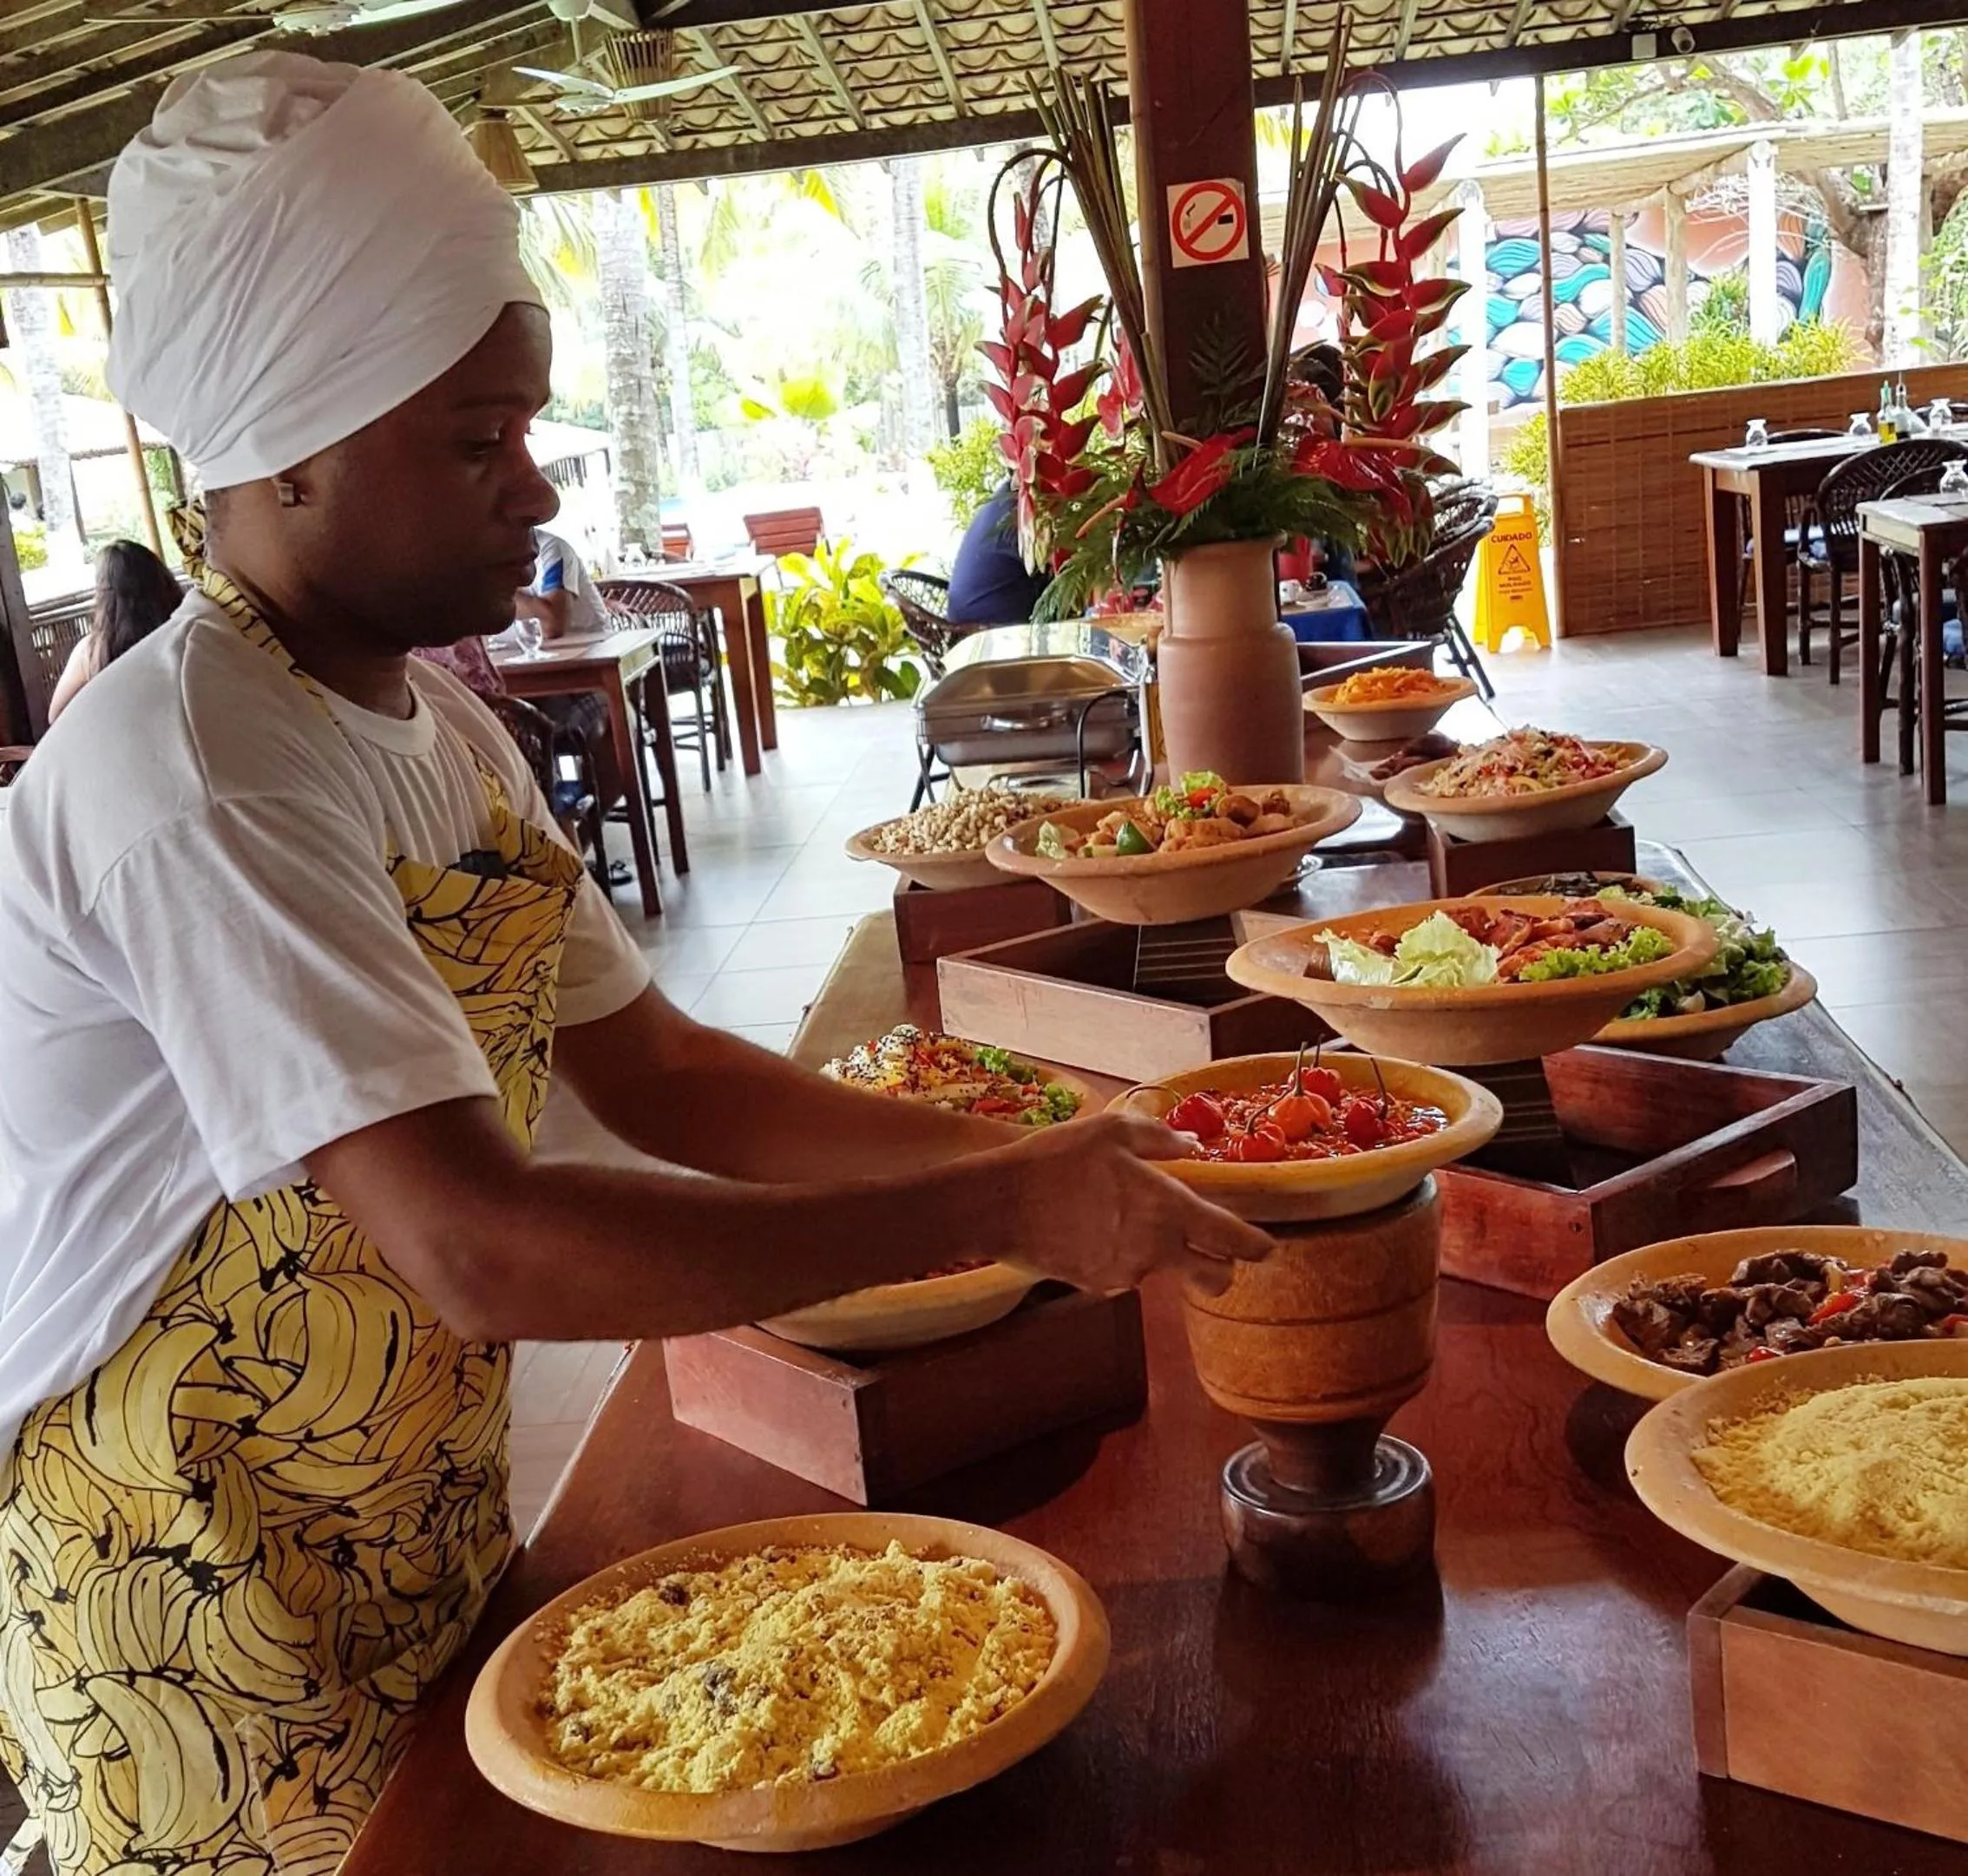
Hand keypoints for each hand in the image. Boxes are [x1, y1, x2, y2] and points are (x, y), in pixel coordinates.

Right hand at [985, 1111, 1272, 1296]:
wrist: (999, 1203)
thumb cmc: (1056, 1159)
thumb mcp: (1112, 1131)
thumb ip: (1161, 1138)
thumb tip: (1190, 1145)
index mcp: (1167, 1208)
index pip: (1231, 1238)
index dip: (1257, 1245)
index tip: (1268, 1247)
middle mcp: (1155, 1250)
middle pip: (1214, 1278)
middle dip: (1223, 1268)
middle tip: (1216, 1249)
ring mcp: (1127, 1274)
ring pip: (1164, 1272)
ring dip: (1162, 1254)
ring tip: (1125, 1217)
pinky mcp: (1098, 1286)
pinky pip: (1126, 1273)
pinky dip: (1124, 1256)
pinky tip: (1095, 1229)